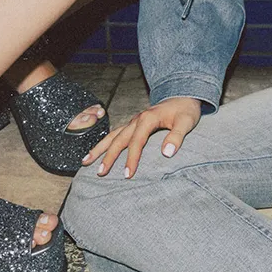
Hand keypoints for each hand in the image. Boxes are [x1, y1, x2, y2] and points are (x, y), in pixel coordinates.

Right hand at [81, 96, 201, 177]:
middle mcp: (137, 119)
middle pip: (119, 139)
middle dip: (108, 156)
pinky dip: (105, 143)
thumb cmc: (185, 110)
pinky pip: (116, 134)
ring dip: (99, 148)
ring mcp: (134, 121)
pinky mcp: (134, 124)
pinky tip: (97, 152)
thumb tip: (167, 153)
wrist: (183, 96)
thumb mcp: (186, 122)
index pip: (137, 141)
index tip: (128, 175)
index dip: (132, 158)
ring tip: (85, 161)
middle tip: (100, 172)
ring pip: (113, 135)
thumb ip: (177, 136)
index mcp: (148, 118)